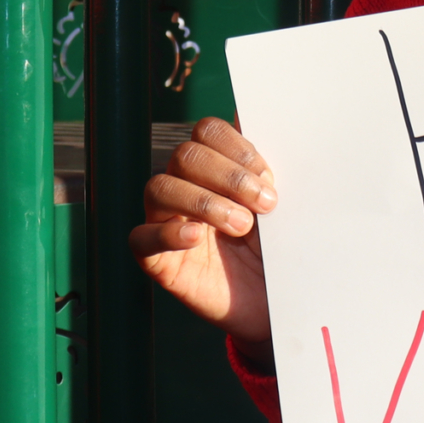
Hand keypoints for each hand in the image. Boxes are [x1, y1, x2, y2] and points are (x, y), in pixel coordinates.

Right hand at [130, 117, 276, 344]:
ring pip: (160, 187)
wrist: (276, 303)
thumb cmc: (277, 251)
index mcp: (214, 168)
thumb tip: (261, 119)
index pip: (208, 131)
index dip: (237, 147)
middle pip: (185, 155)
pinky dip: (168, 233)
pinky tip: (196, 237)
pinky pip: (142, 238)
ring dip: (206, 202)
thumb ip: (268, 173)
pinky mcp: (157, 260)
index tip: (268, 177)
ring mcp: (167, 222)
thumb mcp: (281, 210)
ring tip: (242, 227)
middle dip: (229, 176)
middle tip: (265, 204)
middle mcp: (186, 188)